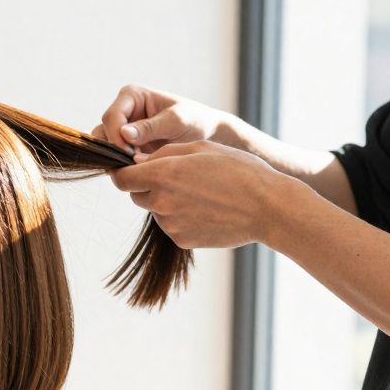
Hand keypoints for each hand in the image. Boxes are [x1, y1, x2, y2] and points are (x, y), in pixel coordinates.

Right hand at [91, 84, 230, 155]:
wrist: (206, 135)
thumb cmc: (195, 121)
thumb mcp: (176, 121)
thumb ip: (150, 127)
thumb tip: (124, 133)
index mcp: (132, 95)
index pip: (112, 116)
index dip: (117, 136)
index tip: (132, 154)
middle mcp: (122, 110)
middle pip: (103, 131)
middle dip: (115, 149)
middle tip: (135, 162)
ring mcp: (122, 128)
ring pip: (103, 145)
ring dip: (116, 158)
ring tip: (138, 165)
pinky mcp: (125, 144)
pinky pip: (112, 155)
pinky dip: (121, 164)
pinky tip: (139, 168)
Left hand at [109, 141, 298, 248]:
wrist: (268, 207)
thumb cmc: (238, 171)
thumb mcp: (201, 149)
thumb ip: (163, 153)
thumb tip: (138, 161)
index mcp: (162, 175)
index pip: (121, 179)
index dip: (123, 173)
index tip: (132, 170)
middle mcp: (161, 202)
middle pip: (136, 195)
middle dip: (148, 186)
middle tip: (179, 179)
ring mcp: (170, 225)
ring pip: (156, 211)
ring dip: (167, 203)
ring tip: (201, 194)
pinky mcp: (182, 240)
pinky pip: (172, 226)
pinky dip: (182, 219)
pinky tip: (207, 211)